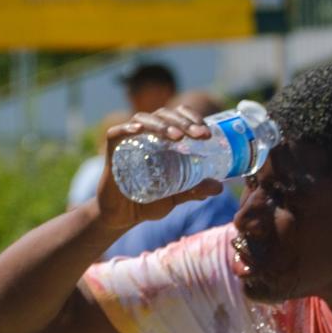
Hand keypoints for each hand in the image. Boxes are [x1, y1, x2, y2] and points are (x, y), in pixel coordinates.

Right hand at [94, 106, 223, 231]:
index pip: (179, 117)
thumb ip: (194, 190)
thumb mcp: (175, 197)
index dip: (193, 119)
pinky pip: (116, 133)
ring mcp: (128, 141)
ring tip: (177, 136)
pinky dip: (126, 129)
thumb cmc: (147, 202)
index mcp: (163, 140)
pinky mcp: (112, 151)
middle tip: (200, 135)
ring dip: (161, 124)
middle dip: (184, 122)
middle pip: (164, 115)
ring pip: (143, 119)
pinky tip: (138, 131)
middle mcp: (147, 135)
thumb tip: (220, 187)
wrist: (121, 217)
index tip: (208, 133)